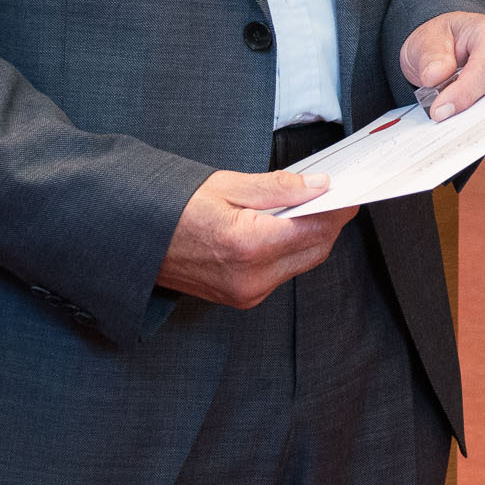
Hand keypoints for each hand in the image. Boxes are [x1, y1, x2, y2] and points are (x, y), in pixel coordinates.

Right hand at [156, 169, 353, 308]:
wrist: (136, 240)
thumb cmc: (174, 209)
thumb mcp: (227, 186)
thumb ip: (278, 188)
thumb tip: (318, 186)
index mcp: (249, 246)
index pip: (315, 228)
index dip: (337, 209)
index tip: (349, 191)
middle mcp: (251, 279)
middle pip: (315, 250)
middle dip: (329, 222)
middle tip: (332, 195)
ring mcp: (247, 294)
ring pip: (301, 263)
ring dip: (311, 237)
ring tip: (307, 207)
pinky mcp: (242, 299)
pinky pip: (282, 274)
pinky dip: (291, 251)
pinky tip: (285, 229)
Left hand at [399, 10, 484, 121]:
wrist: (445, 46)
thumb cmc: (440, 39)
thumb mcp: (426, 40)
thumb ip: (430, 57)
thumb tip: (436, 78)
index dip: (464, 93)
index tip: (440, 111)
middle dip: (473, 112)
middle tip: (446, 126)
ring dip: (478, 120)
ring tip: (451, 129)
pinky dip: (481, 123)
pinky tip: (463, 129)